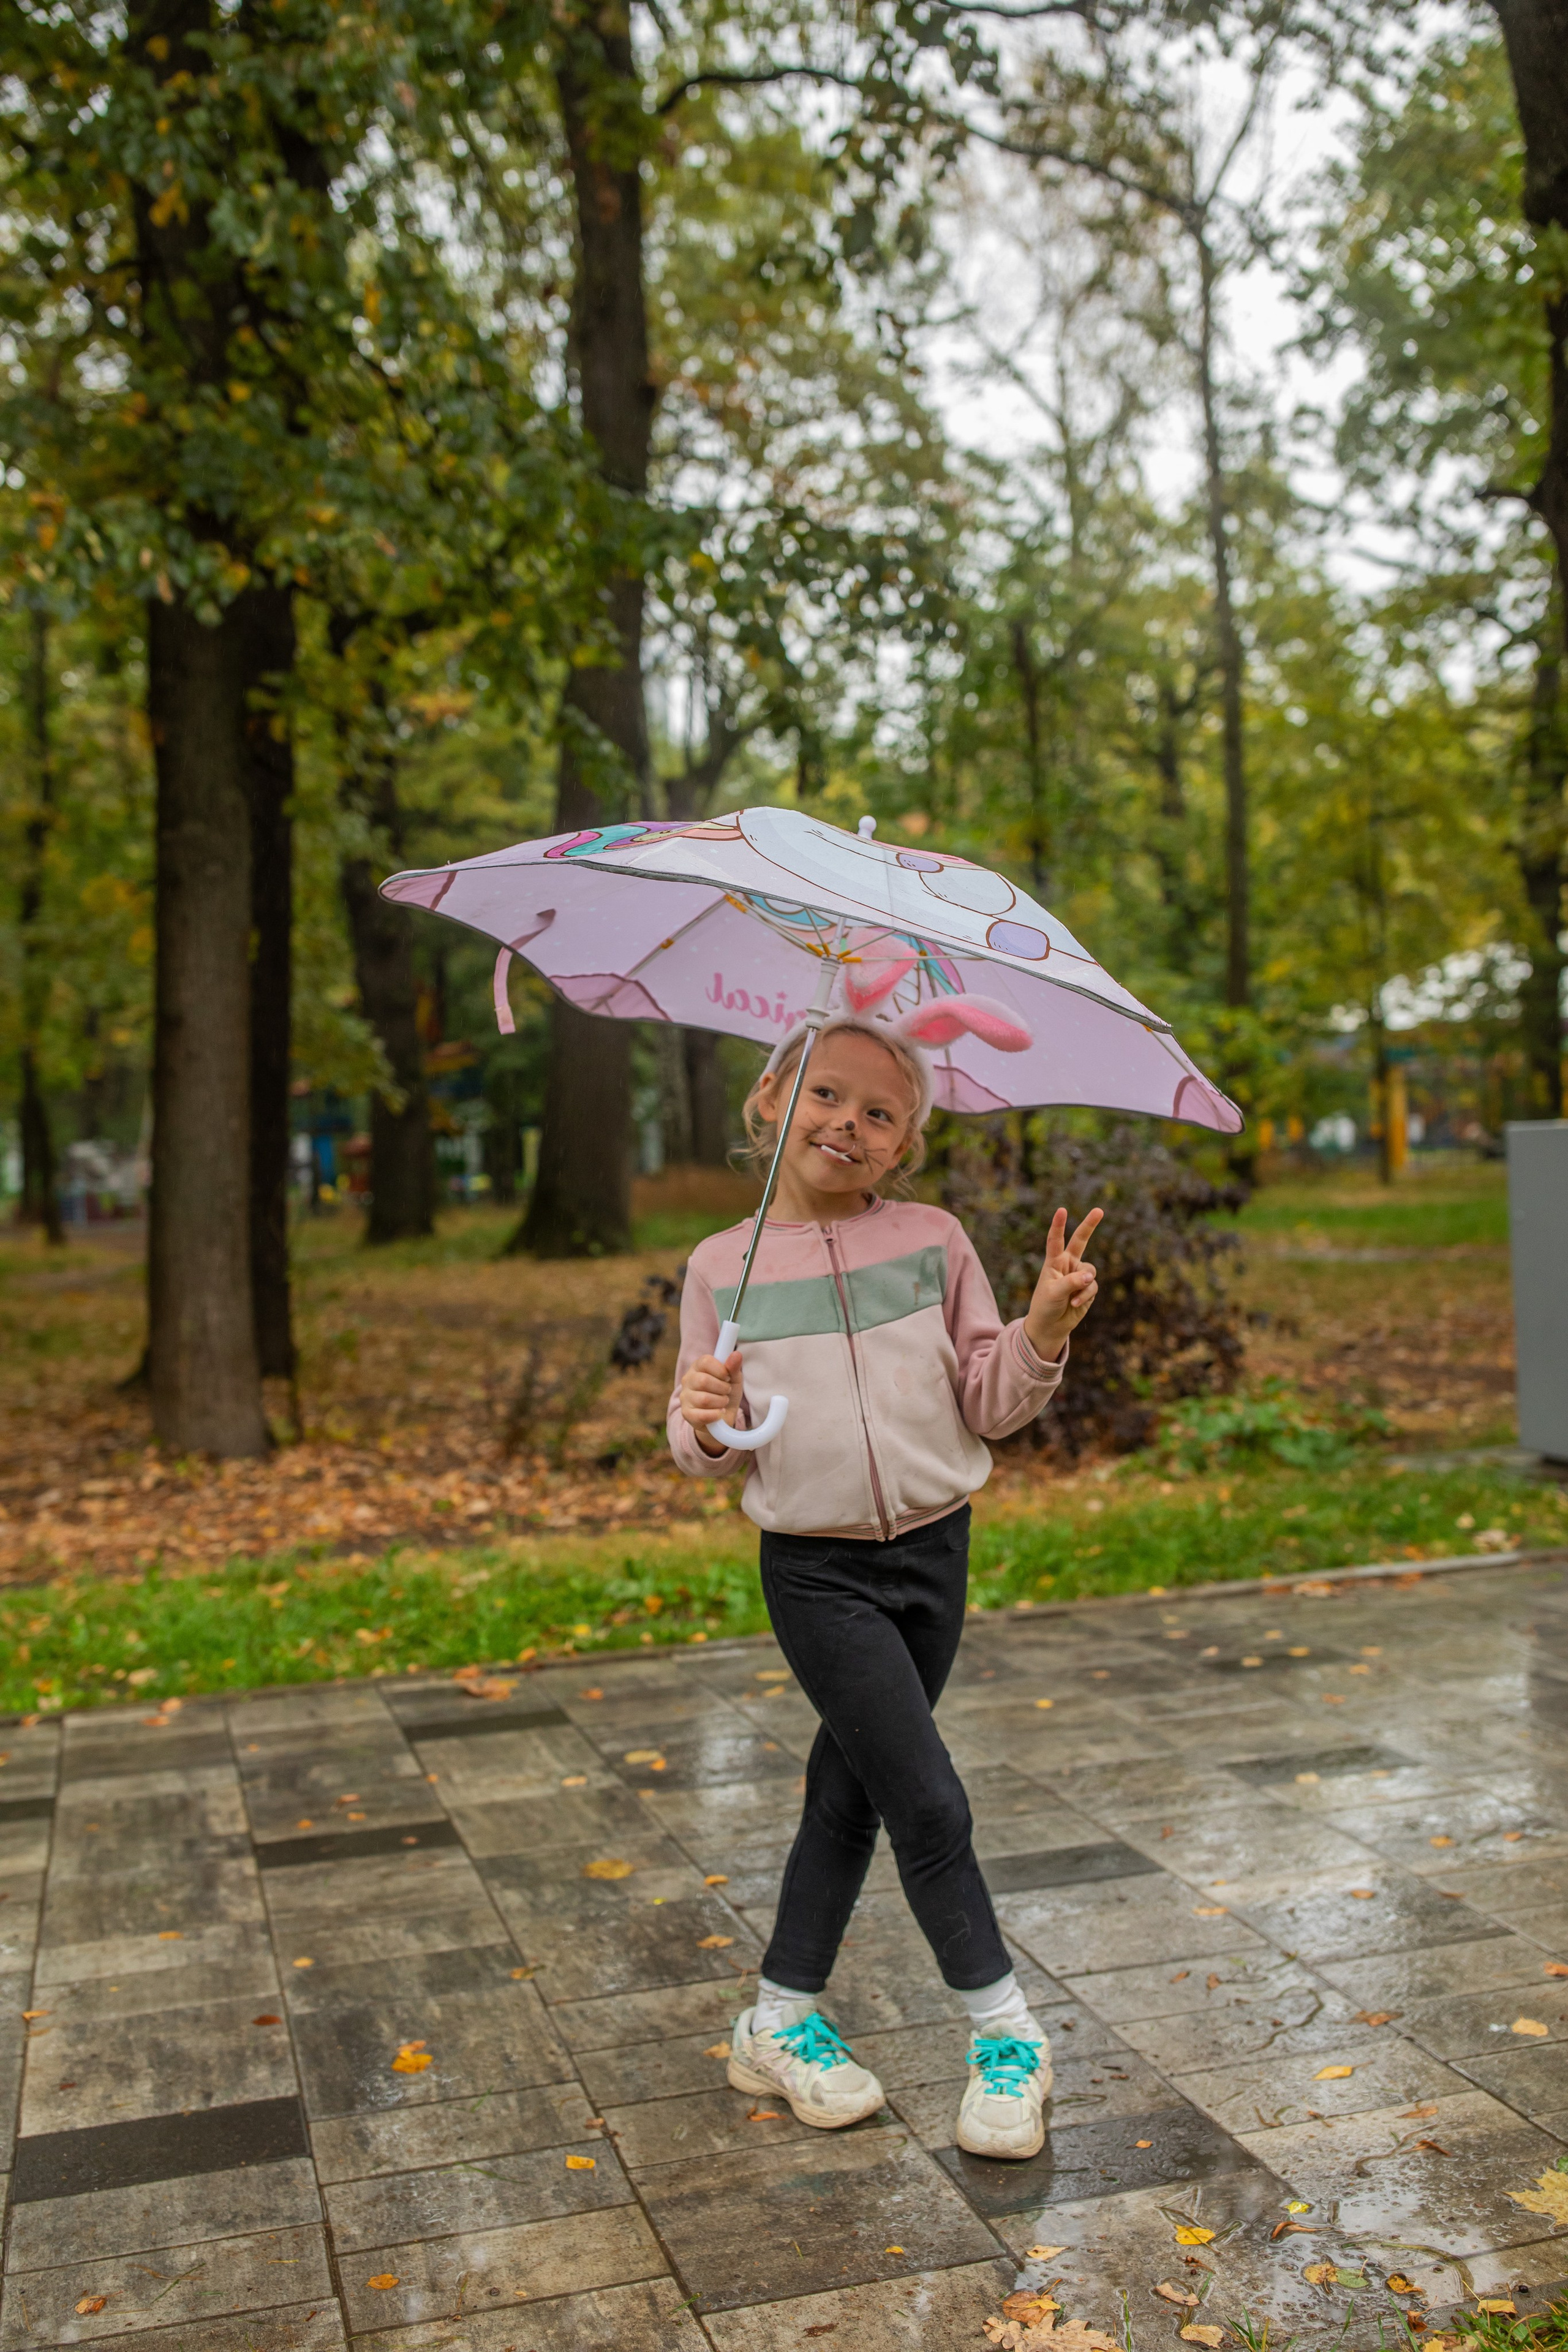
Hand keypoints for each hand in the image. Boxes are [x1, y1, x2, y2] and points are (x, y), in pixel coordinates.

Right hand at [680, 1350, 743, 1457]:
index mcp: (697, 1367)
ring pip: (704, 1399)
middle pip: (704, 1380)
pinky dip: (715, 1415)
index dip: (720, 1369)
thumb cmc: (726, 1394)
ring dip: (720, 1402)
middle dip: (722, 1388)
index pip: (705, 1361)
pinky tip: (718, 1413)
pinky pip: (701, 1415)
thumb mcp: (733, 1379)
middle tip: (727, 1391)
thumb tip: (736, 1354)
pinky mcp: (687, 1414)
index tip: (727, 1377)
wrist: (722, 1418)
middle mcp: (688, 1380)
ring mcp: (685, 1397)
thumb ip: (734, 1367)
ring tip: (723, 1402)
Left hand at [1024, 1206, 1102, 1362]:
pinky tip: (1075, 1305)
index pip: (1055, 1240)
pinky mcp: (1088, 1288)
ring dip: (1083, 1285)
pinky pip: (1092, 1287)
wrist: (1051, 1325)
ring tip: (1072, 1299)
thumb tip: (1090, 1277)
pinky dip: (1085, 1296)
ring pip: (1090, 1271)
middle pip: (1081, 1240)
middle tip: (1099, 1210)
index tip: (1061, 1210)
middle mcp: (1068, 1264)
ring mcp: (1079, 1275)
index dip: (1058, 1225)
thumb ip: (1071, 1282)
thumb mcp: (1053, 1293)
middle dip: (1090, 1225)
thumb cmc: (1045, 1306)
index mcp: (1053, 1261)